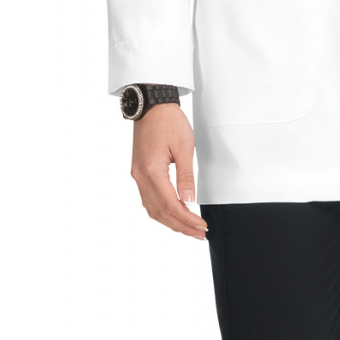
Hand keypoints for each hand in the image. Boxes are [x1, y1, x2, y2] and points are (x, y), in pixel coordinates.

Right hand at [129, 103, 208, 239]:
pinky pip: (148, 199)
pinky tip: (173, 214)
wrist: (152, 105)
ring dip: (171, 221)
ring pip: (152, 209)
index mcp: (151, 171)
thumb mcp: (184, 146)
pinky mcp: (139, 172)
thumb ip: (186, 175)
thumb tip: (189, 200)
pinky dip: (162, 211)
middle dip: (181, 226)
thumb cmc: (168, 120)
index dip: (186, 219)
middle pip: (160, 212)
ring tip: (189, 228)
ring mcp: (137, 175)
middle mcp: (140, 176)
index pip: (170, 205)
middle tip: (199, 233)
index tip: (201, 226)